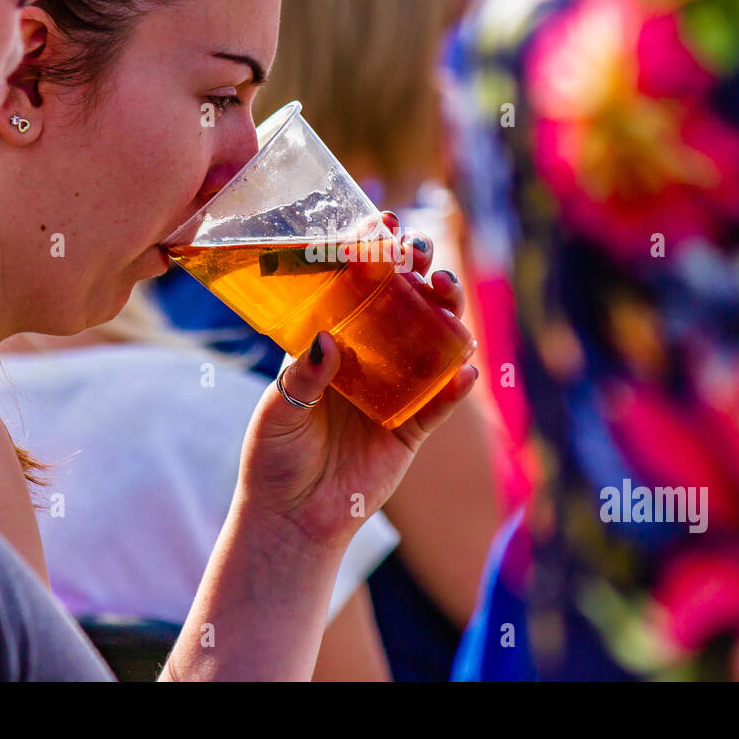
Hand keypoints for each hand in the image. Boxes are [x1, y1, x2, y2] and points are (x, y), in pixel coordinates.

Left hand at [237, 212, 478, 551]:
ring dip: (446, 314)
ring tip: (445, 293)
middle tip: (421, 254)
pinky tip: (464, 371)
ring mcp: (395, 389)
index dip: (372, 252)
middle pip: (404, 303)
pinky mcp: (412, 427)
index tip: (384, 222)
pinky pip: (440, 402)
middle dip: (419, 271)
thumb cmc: (274, 456)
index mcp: (330, 340)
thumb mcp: (279, 411)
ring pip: (432, 341)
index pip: (355, 286)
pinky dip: (455, 386)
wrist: (292, 517)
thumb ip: (302, 377)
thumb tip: (328, 341)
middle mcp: (367, 357)